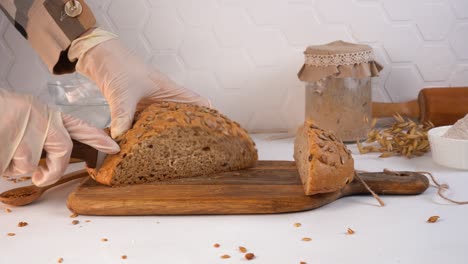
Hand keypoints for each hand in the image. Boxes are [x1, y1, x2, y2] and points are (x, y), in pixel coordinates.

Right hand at [0, 89, 119, 186]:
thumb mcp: (24, 118)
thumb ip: (43, 134)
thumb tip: (52, 160)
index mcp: (45, 112)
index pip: (79, 126)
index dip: (97, 138)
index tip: (114, 147)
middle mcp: (39, 118)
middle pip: (62, 149)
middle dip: (54, 169)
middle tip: (41, 177)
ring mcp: (24, 130)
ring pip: (29, 163)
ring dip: (14, 166)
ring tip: (1, 147)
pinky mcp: (7, 144)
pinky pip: (10, 167)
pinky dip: (2, 166)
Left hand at [75, 37, 210, 138]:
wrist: (96, 54)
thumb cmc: (117, 63)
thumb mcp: (122, 92)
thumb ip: (123, 116)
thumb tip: (121, 139)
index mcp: (169, 90)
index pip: (198, 104)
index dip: (210, 118)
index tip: (217, 135)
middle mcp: (162, 99)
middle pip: (184, 117)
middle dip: (189, 133)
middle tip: (194, 151)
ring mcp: (150, 104)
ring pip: (164, 123)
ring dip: (166, 136)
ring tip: (172, 153)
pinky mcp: (136, 108)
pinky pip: (145, 125)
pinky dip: (144, 135)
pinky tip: (141, 146)